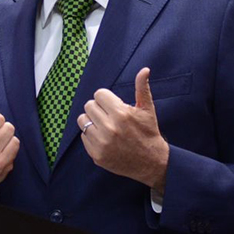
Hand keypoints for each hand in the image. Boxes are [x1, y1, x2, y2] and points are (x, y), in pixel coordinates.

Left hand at [77, 68, 168, 193]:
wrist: (151, 162)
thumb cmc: (148, 133)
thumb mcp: (147, 109)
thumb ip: (142, 88)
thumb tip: (144, 70)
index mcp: (121, 113)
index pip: (99, 94)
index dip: (106, 99)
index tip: (113, 105)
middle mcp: (109, 128)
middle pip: (89, 105)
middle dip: (99, 108)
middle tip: (109, 116)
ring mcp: (101, 143)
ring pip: (83, 120)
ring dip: (91, 121)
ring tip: (104, 125)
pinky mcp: (96, 155)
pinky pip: (83, 136)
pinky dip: (91, 136)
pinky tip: (104, 139)